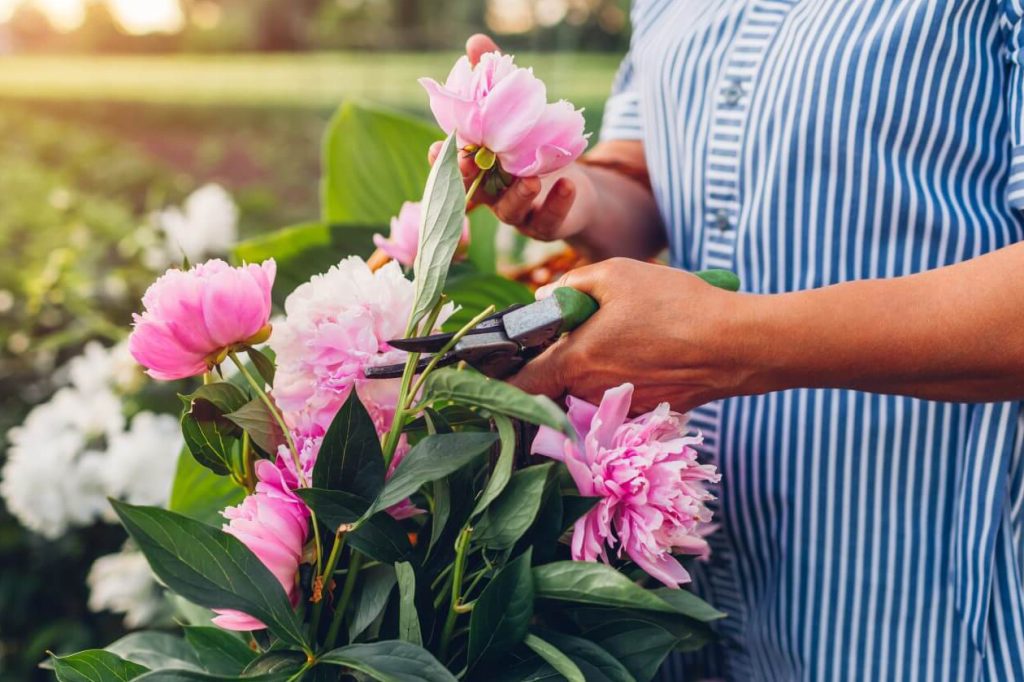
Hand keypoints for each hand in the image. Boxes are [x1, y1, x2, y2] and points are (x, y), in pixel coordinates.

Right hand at [426, 33, 586, 242]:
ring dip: (518, 196)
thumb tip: (475, 43)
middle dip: (468, 179)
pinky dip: (558, 204)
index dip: (441, 162)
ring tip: (530, 181)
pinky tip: (568, 185)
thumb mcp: (520, 113)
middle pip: (473, 193)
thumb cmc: (539, 149)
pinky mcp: (547, 224)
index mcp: (481, 170)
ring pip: (510, 212)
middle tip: (468, 162)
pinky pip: (548, 221)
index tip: (434, 148)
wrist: (577, 189)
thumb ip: (495, 83)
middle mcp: (494, 195)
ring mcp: (519, 213)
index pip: (453, 168)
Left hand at [508, 258, 761, 413]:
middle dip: (551, 365)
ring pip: (584, 393)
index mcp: (576, 361)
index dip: (503, 375)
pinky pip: (615, 398)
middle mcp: (591, 393)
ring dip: (587, 372)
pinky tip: (643, 354)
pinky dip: (617, 380)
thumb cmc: (676, 305)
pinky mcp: (644, 412)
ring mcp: (619, 408)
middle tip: (570, 334)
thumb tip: (546, 298)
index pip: (521, 384)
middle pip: (552, 388)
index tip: (495, 364)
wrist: (736, 345)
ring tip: (617, 339)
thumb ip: (571, 286)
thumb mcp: (617, 274)